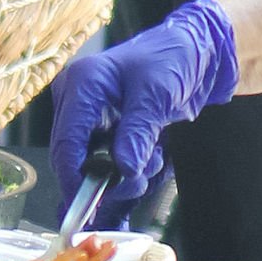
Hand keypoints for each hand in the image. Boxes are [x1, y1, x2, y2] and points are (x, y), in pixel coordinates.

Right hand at [48, 0, 239, 203]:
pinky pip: (106, 159)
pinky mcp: (104, 127)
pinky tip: (151, 156)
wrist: (195, 52)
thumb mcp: (157, 96)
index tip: (89, 207)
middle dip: (106, 178)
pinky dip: (128, 166)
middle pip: (74, 157)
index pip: (66, 141)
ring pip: (91, 163)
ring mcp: (89, 114)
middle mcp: (77, 99)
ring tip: (154, 160)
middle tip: (138, 182)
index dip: (73, 178)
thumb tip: (124, 170)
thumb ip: (137, 134)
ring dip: (122, 173)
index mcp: (82, 83)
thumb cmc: (174, 59)